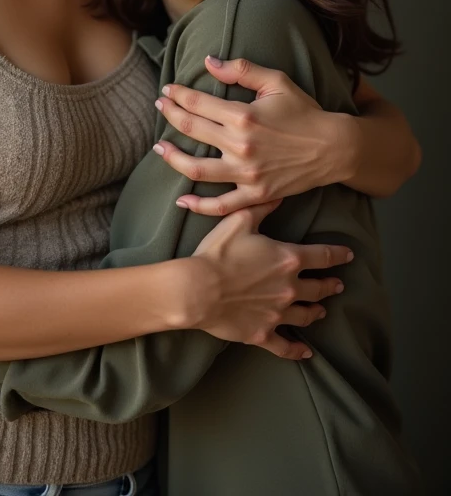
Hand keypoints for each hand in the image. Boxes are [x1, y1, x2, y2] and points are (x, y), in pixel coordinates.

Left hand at [156, 57, 338, 215]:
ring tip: (159, 148)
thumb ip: (241, 69)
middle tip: (159, 107)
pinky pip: (221, 205)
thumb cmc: (305, 111)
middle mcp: (240, 146)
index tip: (167, 90)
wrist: (334, 148)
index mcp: (243, 116)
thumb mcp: (277, 82)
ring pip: (196, 169)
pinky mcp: (255, 195)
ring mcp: (246, 174)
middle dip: (170, 115)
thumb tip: (209, 61)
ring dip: (173, 158)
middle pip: (191, 129)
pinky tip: (182, 200)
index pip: (198, 103)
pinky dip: (199, 206)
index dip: (178, 95)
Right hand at [189, 200, 351, 358]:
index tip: (349, 255)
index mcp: (288, 259)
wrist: (198, 289)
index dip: (338, 255)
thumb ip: (262, 208)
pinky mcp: (263, 334)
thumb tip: (279, 196)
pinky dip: (298, 350)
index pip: (322, 256)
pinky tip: (306, 352)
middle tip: (337, 285)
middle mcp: (290, 288)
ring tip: (322, 311)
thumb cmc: (218, 252)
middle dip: (330, 285)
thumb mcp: (240, 221)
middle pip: (318, 288)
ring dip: (317, 312)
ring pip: (306, 316)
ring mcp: (278, 314)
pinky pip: (286, 346)